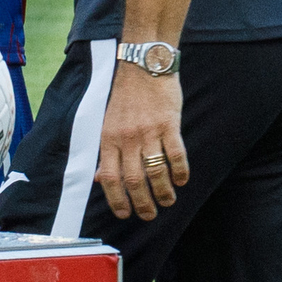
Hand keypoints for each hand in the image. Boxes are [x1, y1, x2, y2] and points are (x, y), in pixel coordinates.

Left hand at [94, 63, 187, 220]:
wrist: (143, 66)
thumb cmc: (125, 98)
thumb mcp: (108, 123)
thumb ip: (106, 152)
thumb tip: (100, 179)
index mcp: (109, 138)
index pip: (110, 177)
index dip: (116, 200)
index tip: (124, 214)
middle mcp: (127, 137)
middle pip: (134, 180)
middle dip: (143, 203)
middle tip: (150, 215)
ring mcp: (148, 131)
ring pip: (156, 172)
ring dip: (163, 192)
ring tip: (168, 201)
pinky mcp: (168, 123)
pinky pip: (176, 154)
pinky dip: (180, 171)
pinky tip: (182, 180)